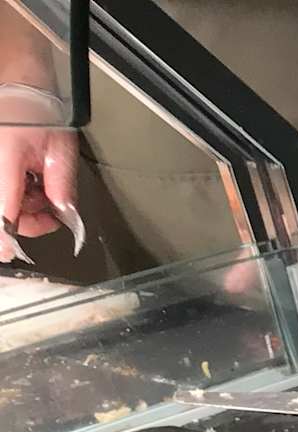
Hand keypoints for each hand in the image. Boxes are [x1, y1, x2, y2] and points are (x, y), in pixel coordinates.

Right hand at [0, 119, 79, 260]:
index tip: (10, 252)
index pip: (2, 211)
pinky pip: (3, 192)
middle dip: (26, 221)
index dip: (6, 236)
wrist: (21, 86)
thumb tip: (64, 214)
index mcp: (6, 160)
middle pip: (1, 212)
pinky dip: (17, 196)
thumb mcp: (61, 149)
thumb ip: (62, 185)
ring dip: (22, 208)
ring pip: (2, 205)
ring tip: (41, 189)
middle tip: (51, 214)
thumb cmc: (39, 111)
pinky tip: (30, 184)